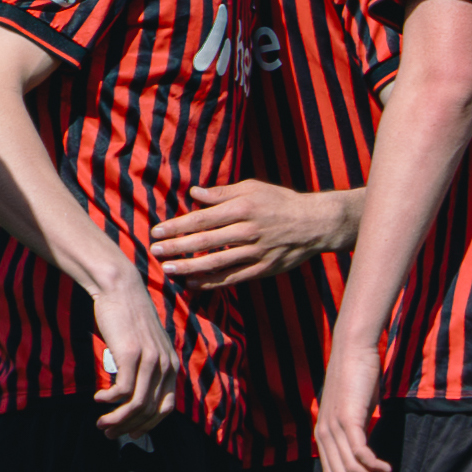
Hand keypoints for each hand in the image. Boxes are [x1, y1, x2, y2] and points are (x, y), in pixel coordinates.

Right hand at [86, 270, 177, 435]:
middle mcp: (166, 365)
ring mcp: (150, 359)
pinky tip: (98, 398)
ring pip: (137, 404)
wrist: (120, 289)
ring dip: (116, 419)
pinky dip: (109, 400)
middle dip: (129, 427)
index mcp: (172, 365)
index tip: (131, 434)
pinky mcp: (131, 354)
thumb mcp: (146, 345)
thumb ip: (147, 368)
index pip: (166, 408)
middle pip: (150, 410)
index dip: (148, 426)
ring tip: (100, 422)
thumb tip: (133, 396)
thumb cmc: (128, 318)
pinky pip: (123, 390)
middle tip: (109, 432)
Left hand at [149, 180, 355, 288]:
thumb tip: (194, 193)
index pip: (203, 218)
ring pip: (217, 263)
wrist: (316, 224)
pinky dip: (211, 282)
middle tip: (154, 251)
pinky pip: (232, 278)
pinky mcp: (263, 269)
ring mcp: (256, 252)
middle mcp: (248, 231)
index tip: (157, 230)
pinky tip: (192, 283)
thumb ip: (222, 193)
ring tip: (168, 269)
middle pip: (206, 241)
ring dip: (189, 267)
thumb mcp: (253, 188)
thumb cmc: (281, 202)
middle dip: (177, 247)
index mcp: (243, 208)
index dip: (178, 225)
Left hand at [313, 339, 396, 471]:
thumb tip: (365, 451)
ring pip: (352, 471)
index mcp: (322, 436)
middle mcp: (324, 435)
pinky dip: (375, 467)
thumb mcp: (352, 411)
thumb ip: (354, 432)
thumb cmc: (356, 379)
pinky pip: (360, 454)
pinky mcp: (349, 419)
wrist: (353, 349)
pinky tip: (388, 470)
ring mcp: (335, 428)